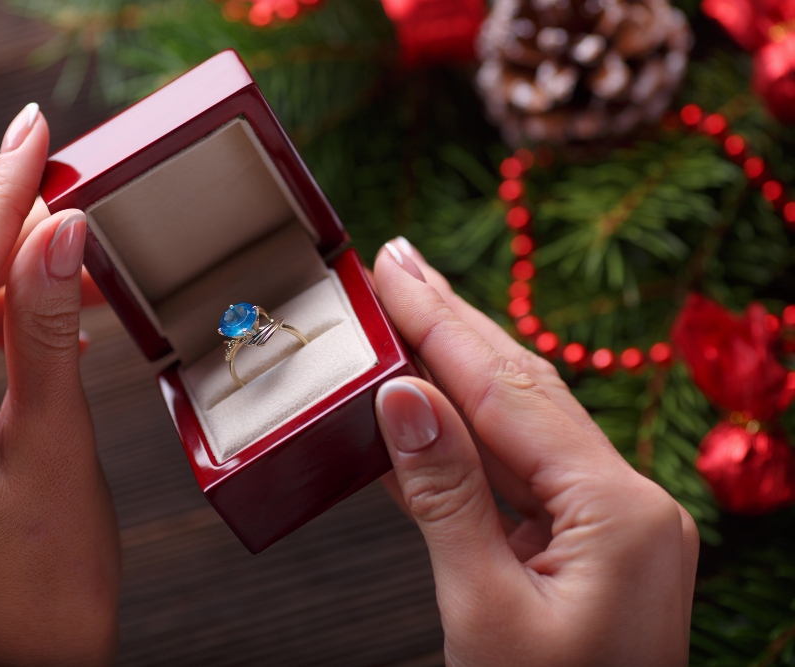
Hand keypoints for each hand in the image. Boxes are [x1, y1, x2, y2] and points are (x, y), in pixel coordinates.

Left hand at [0, 104, 119, 665]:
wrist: (20, 660)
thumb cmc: (46, 577)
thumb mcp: (58, 446)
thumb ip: (52, 332)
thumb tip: (61, 235)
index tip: (32, 135)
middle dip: (1, 222)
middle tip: (51, 156)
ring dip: (6, 273)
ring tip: (66, 223)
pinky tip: (43, 298)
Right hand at [373, 238, 697, 666]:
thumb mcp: (481, 613)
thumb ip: (445, 497)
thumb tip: (405, 400)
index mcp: (620, 513)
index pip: (510, 393)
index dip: (442, 327)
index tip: (391, 272)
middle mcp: (627, 503)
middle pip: (522, 389)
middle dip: (452, 323)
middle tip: (397, 265)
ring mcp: (609, 523)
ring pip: (518, 424)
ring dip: (454, 370)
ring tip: (405, 314)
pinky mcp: (584, 544)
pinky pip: (515, 474)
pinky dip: (460, 440)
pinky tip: (419, 410)